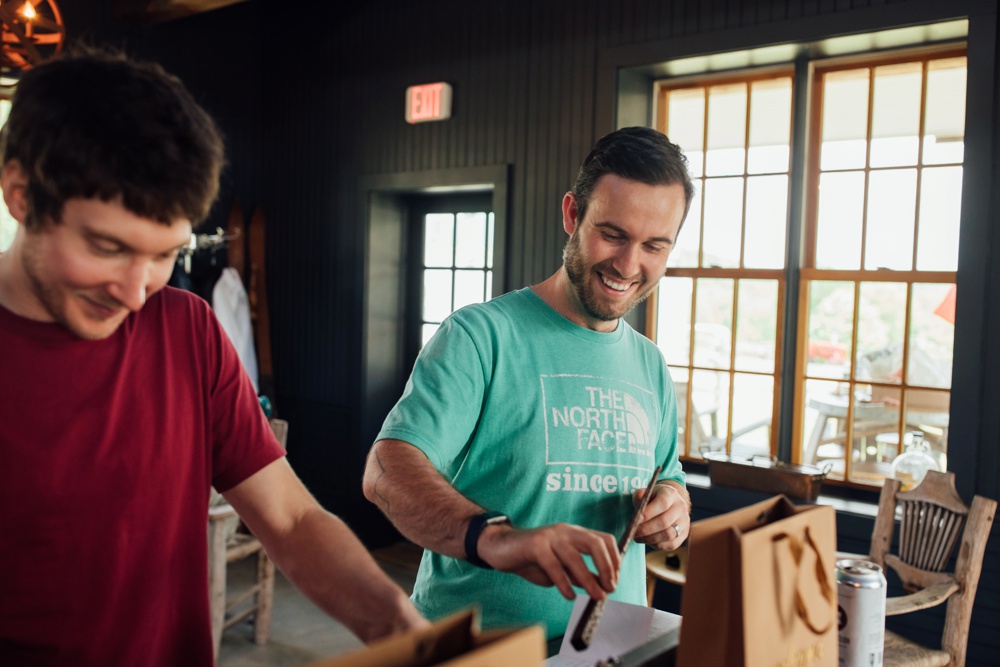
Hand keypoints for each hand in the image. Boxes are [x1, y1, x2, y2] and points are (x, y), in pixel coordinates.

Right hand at [476, 522, 620, 600]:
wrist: (500, 548)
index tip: (614, 581)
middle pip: (595, 543)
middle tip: (610, 588)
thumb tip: (602, 587)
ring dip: (589, 579)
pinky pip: (553, 565)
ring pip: (575, 556)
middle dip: (607, 566)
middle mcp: (565, 531)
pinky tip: (569, 595)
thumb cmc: (532, 559)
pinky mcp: (534, 544)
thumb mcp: (561, 568)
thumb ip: (580, 574)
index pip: (603, 540)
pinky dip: (564, 582)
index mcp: (574, 533)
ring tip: (596, 596)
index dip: (614, 560)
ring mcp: (550, 536)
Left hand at [632, 482, 689, 549]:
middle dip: (646, 529)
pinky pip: (671, 544)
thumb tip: (638, 507)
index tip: (636, 520)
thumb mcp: (645, 493)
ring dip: (650, 539)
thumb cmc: (653, 498)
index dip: (649, 513)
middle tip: (633, 532)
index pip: (662, 503)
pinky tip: (647, 540)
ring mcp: (684, 521)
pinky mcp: (684, 534)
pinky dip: (657, 544)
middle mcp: (680, 507)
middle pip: (664, 521)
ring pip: (668, 535)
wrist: (669, 503)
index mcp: (671, 493)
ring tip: (638, 538)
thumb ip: (639, 497)